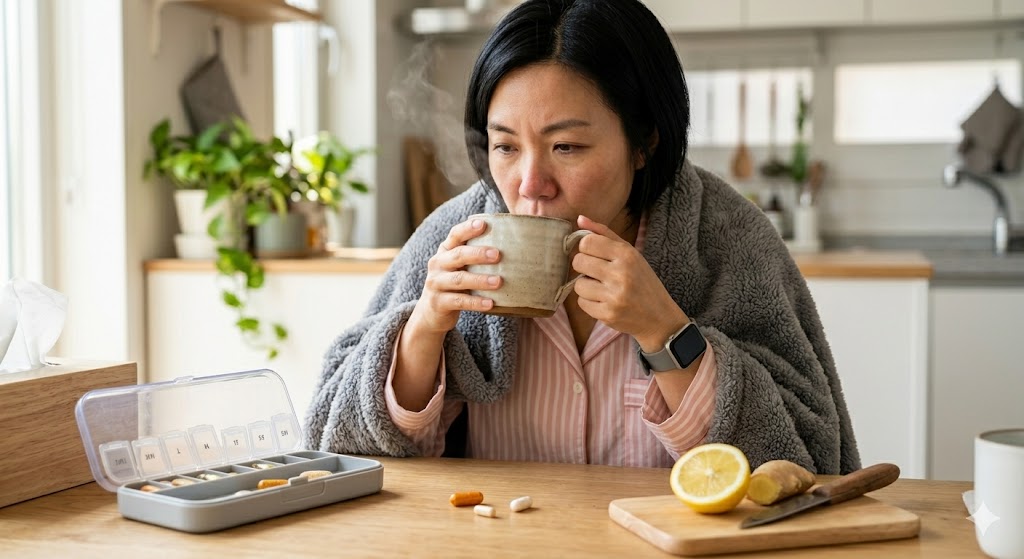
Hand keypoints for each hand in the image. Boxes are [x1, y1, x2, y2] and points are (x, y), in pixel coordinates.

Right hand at [408, 218, 502, 335]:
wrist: (432, 313)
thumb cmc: (455, 285)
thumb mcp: (461, 267)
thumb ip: (476, 257)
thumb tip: (513, 247)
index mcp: (445, 251)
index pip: (455, 235)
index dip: (468, 229)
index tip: (484, 224)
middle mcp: (438, 264)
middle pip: (458, 255)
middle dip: (478, 254)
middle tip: (498, 255)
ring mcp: (436, 283)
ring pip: (459, 279)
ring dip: (480, 280)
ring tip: (498, 281)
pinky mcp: (438, 302)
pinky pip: (459, 301)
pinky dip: (475, 302)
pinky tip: (490, 303)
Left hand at [571, 215, 687, 350]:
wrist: (659, 317)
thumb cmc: (643, 282)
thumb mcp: (631, 254)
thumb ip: (604, 234)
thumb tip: (579, 219)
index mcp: (627, 255)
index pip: (587, 242)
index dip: (586, 248)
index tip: (595, 255)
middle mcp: (620, 274)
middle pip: (578, 261)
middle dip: (584, 267)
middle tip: (597, 272)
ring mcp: (614, 296)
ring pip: (578, 284)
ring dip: (586, 286)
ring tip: (602, 289)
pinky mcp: (607, 314)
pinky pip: (581, 303)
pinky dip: (589, 302)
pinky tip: (604, 301)